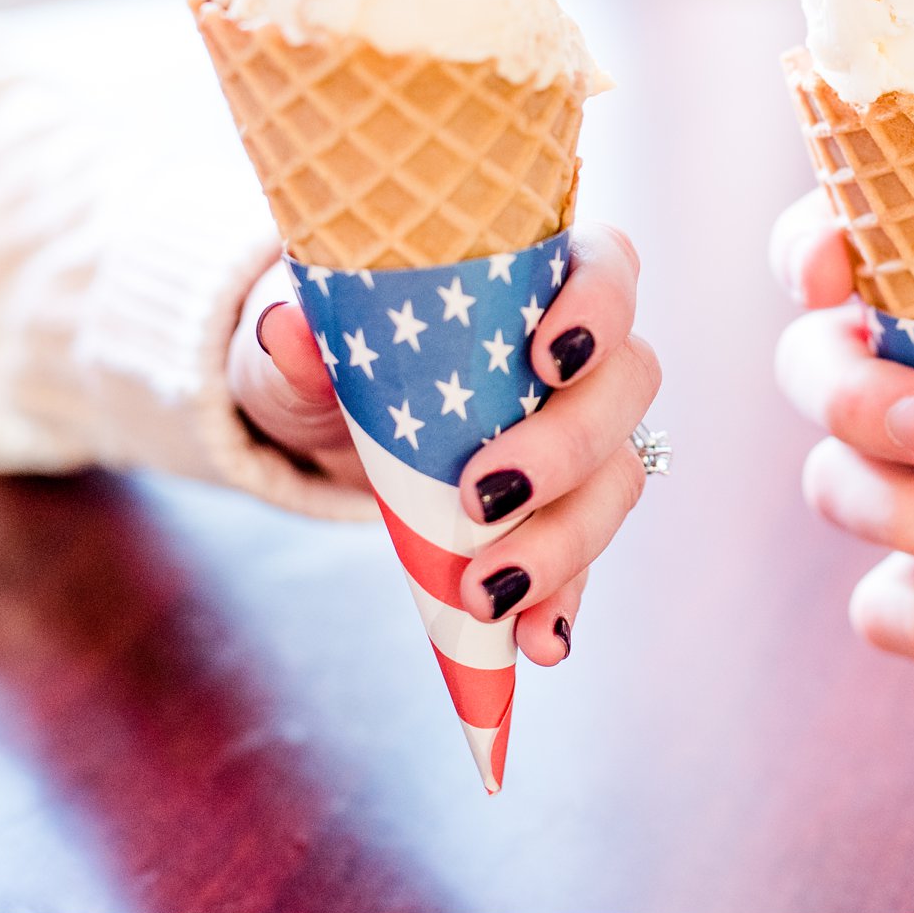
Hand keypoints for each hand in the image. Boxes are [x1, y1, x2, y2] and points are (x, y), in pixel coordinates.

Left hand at [228, 222, 662, 663]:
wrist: (339, 419)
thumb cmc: (348, 349)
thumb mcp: (313, 343)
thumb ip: (304, 340)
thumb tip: (287, 330)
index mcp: (544, 279)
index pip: (609, 269)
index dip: (598, 310)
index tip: (543, 358)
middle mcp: (587, 355)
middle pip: (626, 385)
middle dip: (566, 447)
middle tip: (481, 495)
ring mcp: (588, 439)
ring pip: (616, 480)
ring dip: (564, 544)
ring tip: (487, 592)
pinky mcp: (568, 516)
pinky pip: (588, 561)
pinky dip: (564, 604)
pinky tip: (538, 643)